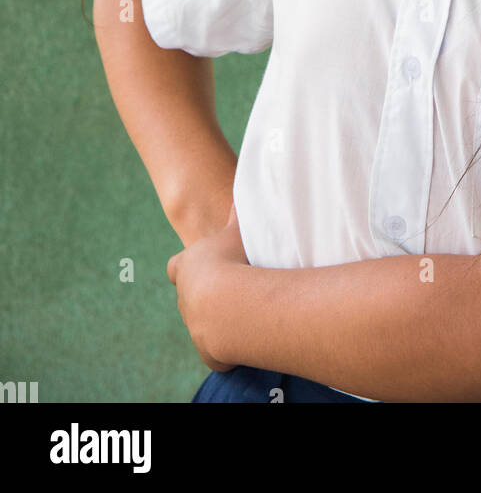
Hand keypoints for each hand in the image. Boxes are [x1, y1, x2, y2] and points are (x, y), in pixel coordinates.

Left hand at [167, 202, 248, 371]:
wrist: (231, 305)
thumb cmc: (234, 261)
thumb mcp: (237, 230)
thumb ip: (236, 213)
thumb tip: (242, 188)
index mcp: (186, 266)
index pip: (175, 267)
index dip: (186, 267)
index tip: (201, 266)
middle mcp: (185, 297)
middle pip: (190, 297)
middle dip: (206, 295)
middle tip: (231, 291)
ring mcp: (194, 325)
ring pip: (202, 324)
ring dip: (218, 321)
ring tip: (243, 315)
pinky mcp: (207, 350)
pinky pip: (216, 351)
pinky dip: (227, 347)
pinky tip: (245, 338)